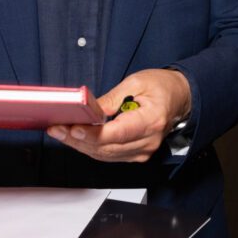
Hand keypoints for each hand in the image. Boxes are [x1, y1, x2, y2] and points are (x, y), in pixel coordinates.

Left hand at [47, 68, 191, 162]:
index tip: (73, 128)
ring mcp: (143, 151)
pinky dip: (91, 148)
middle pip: (107, 147)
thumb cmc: (162, 87)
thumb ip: (112, 98)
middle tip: (56, 129)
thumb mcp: (137, 82)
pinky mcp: (136, 154)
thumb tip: (88, 110)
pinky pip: (109, 155)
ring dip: (80, 145)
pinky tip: (75, 138)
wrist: (180, 98)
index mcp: (152, 120)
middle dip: (78, 139)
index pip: (118, 133)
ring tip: (60, 133)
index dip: (93, 134)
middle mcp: (148, 141)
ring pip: (105, 155)